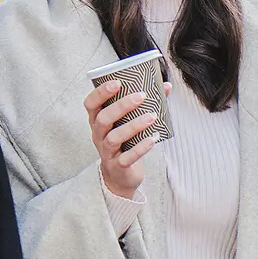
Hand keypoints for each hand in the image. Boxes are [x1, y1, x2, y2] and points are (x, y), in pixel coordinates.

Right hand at [83, 80, 170, 197]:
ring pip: (114, 138)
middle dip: (121, 106)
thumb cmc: (125, 143)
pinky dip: (140, 147)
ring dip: (133, 126)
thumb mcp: (129, 123)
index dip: (100, 92)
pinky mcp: (118, 166)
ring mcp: (106, 152)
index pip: (91, 104)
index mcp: (98, 121)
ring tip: (151, 117)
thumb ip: (145, 104)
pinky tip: (153, 138)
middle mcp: (98, 135)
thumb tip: (166, 86)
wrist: (121, 176)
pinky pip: (127, 157)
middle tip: (141, 96)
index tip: (117, 82)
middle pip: (103, 119)